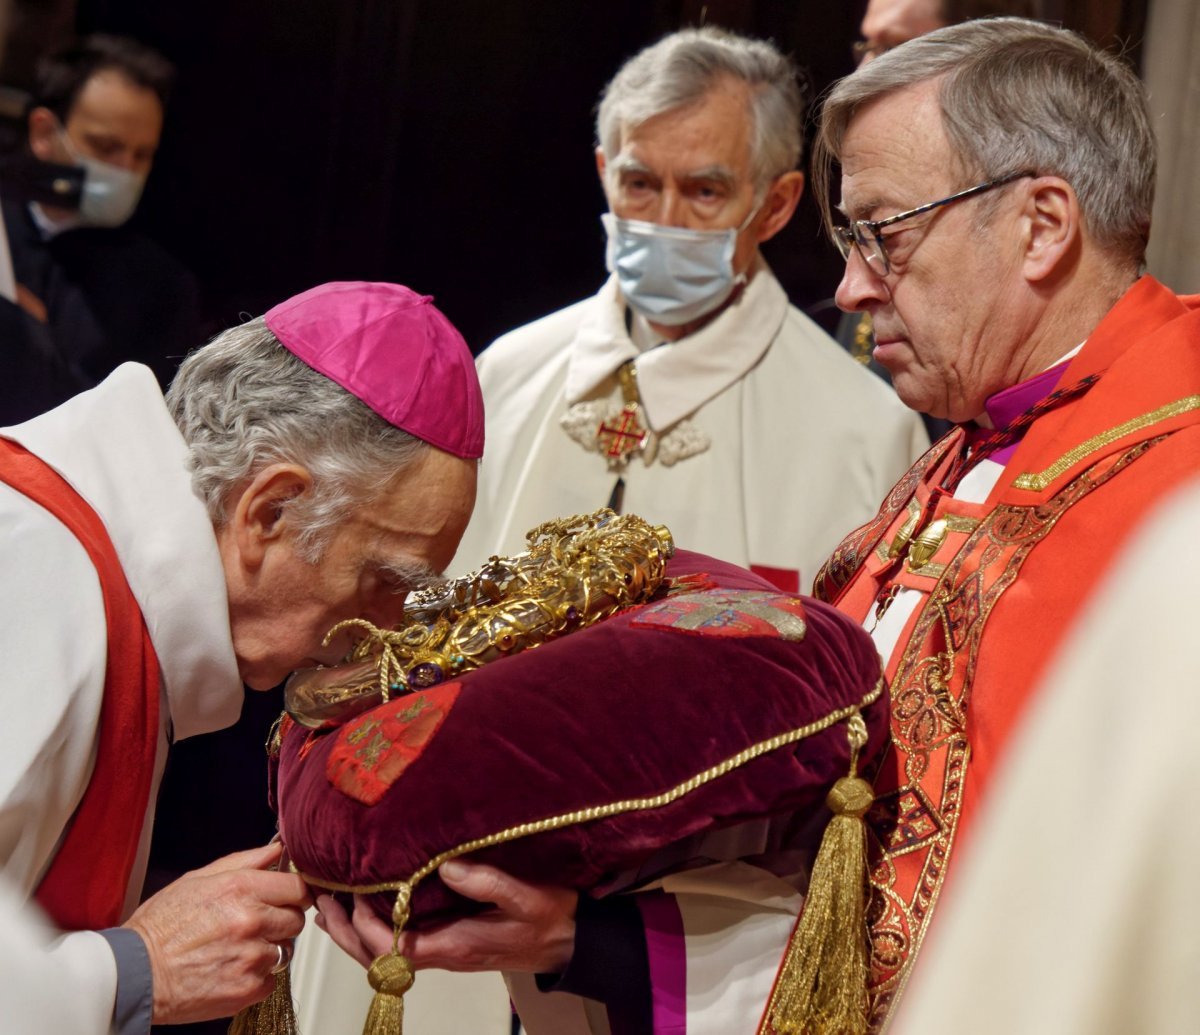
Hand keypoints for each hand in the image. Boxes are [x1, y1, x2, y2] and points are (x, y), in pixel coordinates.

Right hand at [123, 842, 310, 1024]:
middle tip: (255, 927)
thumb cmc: (160, 926)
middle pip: (296, 920)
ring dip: (267, 951)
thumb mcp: (197, 879)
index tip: (288, 900)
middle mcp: (251, 921)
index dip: (295, 894)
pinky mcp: (247, 989)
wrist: (134, 974)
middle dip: (281, 922)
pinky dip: (255, 978)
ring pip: (284, 951)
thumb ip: (245, 861)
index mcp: (241, 889)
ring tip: (235, 950)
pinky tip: (230, 970)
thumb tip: (277, 849)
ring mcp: (251, 957)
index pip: (298, 888)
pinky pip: (271, 980)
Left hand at [316, 860, 576, 973]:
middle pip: (375, 959)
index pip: (391, 946)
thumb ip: (486, 881)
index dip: (365, 923)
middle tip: (319, 900)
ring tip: (328, 905)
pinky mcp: (445, 942)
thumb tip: (444, 865)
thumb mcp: (524, 895)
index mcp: (452, 946)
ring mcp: (441, 950)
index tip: (352, 891)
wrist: (566, 941)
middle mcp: (440, 954)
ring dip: (351, 933)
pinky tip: (363, 908)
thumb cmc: (548, 918)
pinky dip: (370, 930)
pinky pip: (394, 945)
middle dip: (343, 932)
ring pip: (380, 956)